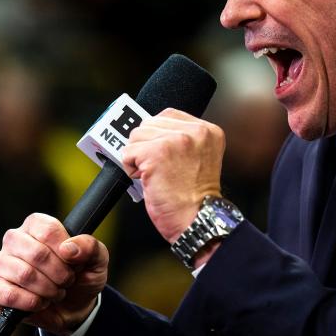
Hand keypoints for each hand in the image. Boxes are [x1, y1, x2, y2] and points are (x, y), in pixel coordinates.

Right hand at [0, 213, 107, 335]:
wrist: (74, 307)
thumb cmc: (82, 276)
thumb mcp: (97, 260)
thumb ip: (90, 247)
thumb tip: (68, 249)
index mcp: (37, 225)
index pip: (48, 230)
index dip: (66, 251)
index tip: (75, 264)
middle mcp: (15, 239)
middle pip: (36, 253)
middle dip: (59, 274)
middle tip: (67, 281)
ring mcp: (2, 262)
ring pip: (24, 274)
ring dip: (48, 289)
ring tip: (55, 292)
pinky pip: (8, 295)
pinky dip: (31, 302)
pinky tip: (40, 302)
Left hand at [121, 108, 225, 243]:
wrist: (198, 220)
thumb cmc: (194, 198)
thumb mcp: (198, 158)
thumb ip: (181, 139)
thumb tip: (148, 131)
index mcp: (208, 130)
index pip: (167, 115)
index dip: (157, 135)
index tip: (162, 155)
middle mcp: (195, 131)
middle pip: (149, 123)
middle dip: (146, 146)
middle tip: (159, 169)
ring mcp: (176, 140)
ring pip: (136, 135)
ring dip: (138, 157)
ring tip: (155, 175)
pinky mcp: (157, 153)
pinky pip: (128, 152)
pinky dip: (130, 168)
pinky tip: (147, 179)